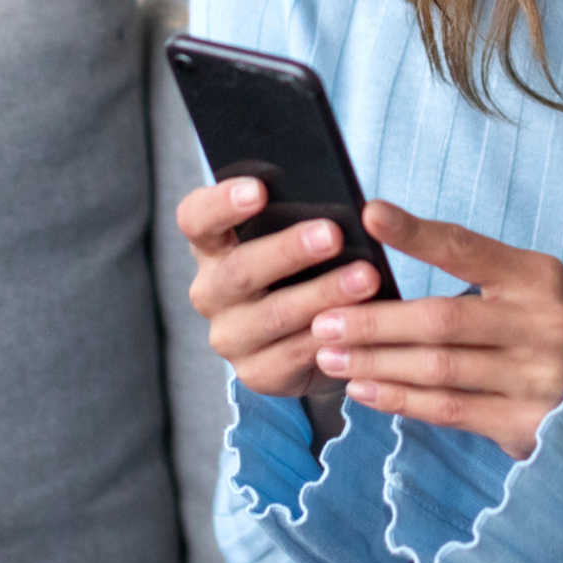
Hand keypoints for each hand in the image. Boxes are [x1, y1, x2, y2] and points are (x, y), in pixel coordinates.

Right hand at [178, 178, 381, 397]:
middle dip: (289, 250)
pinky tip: (359, 324)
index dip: (222, 202)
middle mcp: (210, 291)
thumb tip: (339, 203)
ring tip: (366, 278)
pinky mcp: (256, 373)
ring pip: (274, 315)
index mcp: (211, 246)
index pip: (197, 218)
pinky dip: (329, 337)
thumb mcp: (291, 235)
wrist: (306, 333)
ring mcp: (229, 336)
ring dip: (323, 294)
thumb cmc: (301, 265)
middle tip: (333, 234)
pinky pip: (294, 354)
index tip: (259, 189)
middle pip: (240, 269)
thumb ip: (298, 216)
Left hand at [311, 200, 562, 459]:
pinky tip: (362, 388)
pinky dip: (398, 398)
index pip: (466, 249)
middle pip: (442, 319)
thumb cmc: (528, 325)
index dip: (416, 233)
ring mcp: (536, 377)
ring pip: (438, 368)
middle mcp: (542, 324)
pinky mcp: (523, 423)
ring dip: (376, 361)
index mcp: (536, 277)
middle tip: (325, 318)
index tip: (369, 214)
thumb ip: (464, 267)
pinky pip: (447, 409)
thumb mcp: (515, 285)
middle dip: (376, 320)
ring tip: (330, 354)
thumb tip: (378, 243)